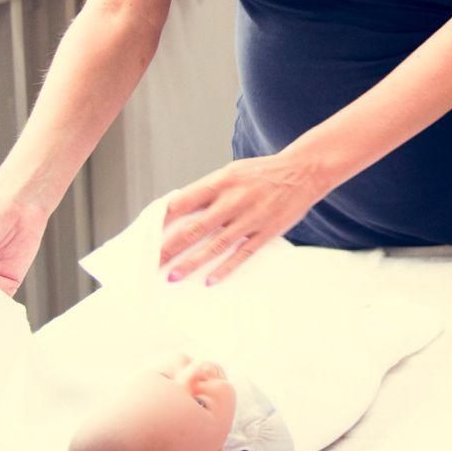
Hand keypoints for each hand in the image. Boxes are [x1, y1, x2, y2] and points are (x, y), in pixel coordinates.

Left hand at [158, 151, 326, 284]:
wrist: (304, 170)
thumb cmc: (263, 172)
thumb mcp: (232, 172)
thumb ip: (208, 191)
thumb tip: (177, 210)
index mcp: (222, 181)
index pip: (184, 202)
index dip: (163, 220)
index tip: (146, 235)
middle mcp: (234, 199)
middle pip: (195, 228)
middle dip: (170, 248)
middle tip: (152, 263)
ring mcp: (251, 217)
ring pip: (216, 245)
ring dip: (192, 262)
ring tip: (173, 276)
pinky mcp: (267, 231)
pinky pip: (242, 253)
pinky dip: (225, 268)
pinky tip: (210, 280)